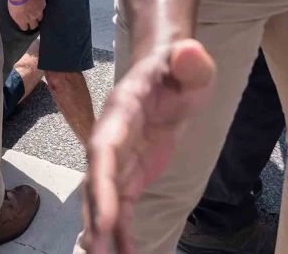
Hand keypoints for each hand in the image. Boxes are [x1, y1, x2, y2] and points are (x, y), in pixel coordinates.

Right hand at [7, 0, 58, 30]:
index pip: (42, 9)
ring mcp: (29, 18)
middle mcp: (37, 13)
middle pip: (38, 19)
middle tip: (32, 16)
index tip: (36, 7)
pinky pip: (23, 27)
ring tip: (27, 23)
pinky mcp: (21, 20)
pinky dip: (22, 26)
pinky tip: (20, 24)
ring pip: (32, 25)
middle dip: (36, 18)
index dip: (39, 8)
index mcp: (42, 4)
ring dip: (30, 24)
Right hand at [82, 40, 215, 252]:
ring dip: (104, 234)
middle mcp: (112, 137)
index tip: (106, 219)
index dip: (101, 183)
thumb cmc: (179, 66)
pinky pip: (122, 209)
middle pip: (97, 182)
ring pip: (104, 200)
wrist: (168, 71)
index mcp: (123, 110)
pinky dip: (122, 235)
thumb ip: (191, 60)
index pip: (105, 148)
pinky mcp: (130, 175)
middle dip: (96, 219)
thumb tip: (189, 53)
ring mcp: (119, 159)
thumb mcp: (191, 62)